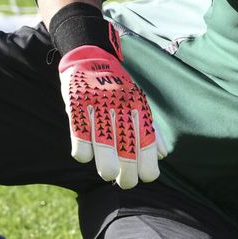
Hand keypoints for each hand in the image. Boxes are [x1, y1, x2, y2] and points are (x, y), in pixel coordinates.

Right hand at [57, 45, 165, 188]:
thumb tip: (161, 155)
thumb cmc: (118, 87)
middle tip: (126, 183)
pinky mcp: (76, 104)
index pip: (146, 140)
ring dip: (107, 164)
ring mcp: (97, 105)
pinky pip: (79, 133)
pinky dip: (83, 149)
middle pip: (126, 146)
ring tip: (109, 175)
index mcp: (138, 106)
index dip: (147, 163)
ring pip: (103, 143)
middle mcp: (120, 106)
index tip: (147, 177)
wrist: (91, 55)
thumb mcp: (138, 102)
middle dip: (128, 171)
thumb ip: (150, 129)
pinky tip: (86, 156)